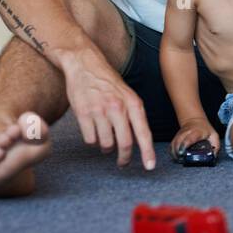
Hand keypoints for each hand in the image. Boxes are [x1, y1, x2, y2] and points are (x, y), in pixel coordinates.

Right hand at [61, 47, 155, 168]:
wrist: (85, 65)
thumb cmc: (108, 83)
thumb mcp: (128, 95)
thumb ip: (134, 116)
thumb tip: (139, 141)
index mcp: (133, 103)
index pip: (144, 133)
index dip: (147, 152)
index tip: (149, 167)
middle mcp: (118, 108)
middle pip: (124, 143)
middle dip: (124, 158)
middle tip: (122, 163)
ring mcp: (99, 111)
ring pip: (105, 144)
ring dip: (106, 147)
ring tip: (105, 138)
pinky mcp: (83, 113)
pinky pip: (90, 139)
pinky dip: (92, 140)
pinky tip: (92, 129)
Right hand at [170, 118, 220, 161]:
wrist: (195, 121)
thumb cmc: (205, 130)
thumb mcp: (214, 136)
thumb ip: (215, 146)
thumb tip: (213, 157)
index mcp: (197, 132)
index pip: (190, 138)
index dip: (185, 144)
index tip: (183, 152)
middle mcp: (186, 132)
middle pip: (179, 141)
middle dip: (178, 151)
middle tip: (181, 159)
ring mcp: (180, 134)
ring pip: (174, 143)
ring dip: (174, 152)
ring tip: (179, 159)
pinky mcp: (176, 137)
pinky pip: (171, 145)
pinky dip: (172, 151)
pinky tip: (175, 157)